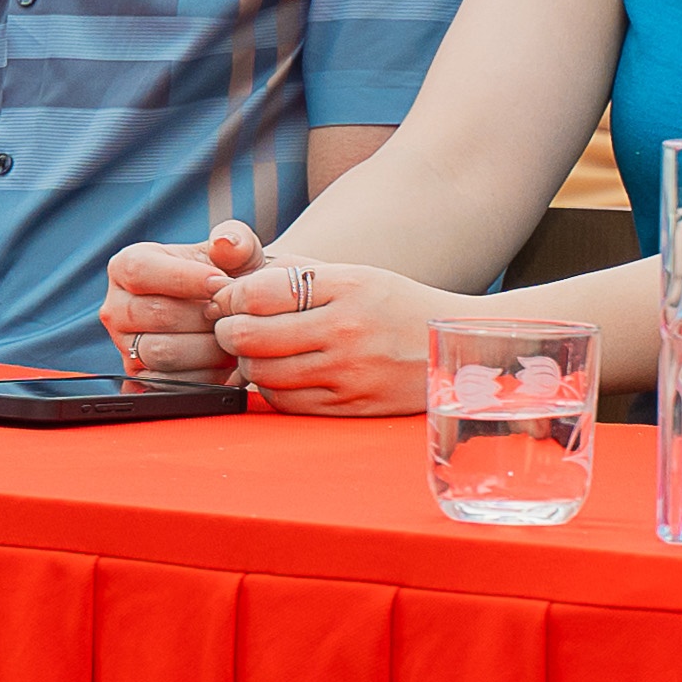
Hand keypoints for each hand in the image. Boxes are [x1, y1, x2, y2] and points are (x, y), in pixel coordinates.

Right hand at [95, 224, 251, 385]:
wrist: (228, 313)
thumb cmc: (225, 276)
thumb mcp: (233, 251)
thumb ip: (234, 240)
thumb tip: (226, 243)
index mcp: (126, 266)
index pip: (141, 270)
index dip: (183, 278)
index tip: (221, 282)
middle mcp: (116, 307)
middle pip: (154, 314)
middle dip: (203, 317)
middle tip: (232, 315)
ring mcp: (125, 345)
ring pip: (162, 352)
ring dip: (206, 348)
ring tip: (230, 337)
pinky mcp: (140, 377)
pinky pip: (169, 383)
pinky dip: (202, 376)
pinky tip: (222, 361)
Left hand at [203, 246, 470, 414]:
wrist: (454, 348)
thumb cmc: (393, 305)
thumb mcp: (353, 275)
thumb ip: (294, 275)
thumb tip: (230, 288)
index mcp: (345, 286)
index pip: (258, 293)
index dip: (230, 297)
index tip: (227, 300)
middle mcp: (346, 329)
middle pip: (249, 336)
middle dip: (227, 331)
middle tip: (229, 328)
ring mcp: (350, 373)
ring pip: (262, 374)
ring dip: (246, 363)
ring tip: (255, 352)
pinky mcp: (352, 406)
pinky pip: (287, 403)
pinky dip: (271, 389)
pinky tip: (281, 375)